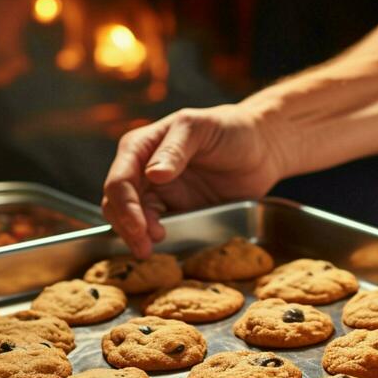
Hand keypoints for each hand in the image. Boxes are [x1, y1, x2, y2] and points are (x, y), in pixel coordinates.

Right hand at [102, 102, 283, 257]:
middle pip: (117, 202)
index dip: (125, 205)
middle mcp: (142, 169)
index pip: (120, 178)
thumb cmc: (230, 129)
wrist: (260, 148)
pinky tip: (163, 244)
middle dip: (127, 225)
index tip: (140, 227)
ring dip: (136, 235)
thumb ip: (176, 149)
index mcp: (141, 146)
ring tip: (151, 249)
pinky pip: (154, 227)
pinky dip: (152, 238)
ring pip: (130, 218)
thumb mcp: (201, 129)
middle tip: (144, 247)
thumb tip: (153, 175)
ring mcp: (157, 192)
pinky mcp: (174, 210)